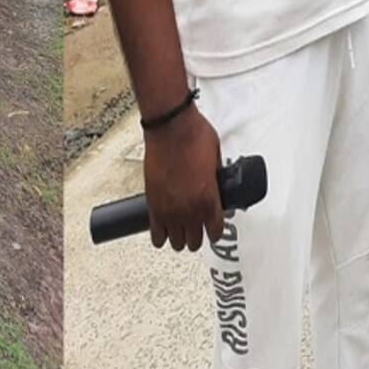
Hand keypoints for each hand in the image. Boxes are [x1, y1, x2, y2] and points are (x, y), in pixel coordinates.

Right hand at [142, 106, 223, 250]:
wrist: (170, 126)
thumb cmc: (193, 135)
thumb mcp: (216, 157)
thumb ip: (216, 177)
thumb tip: (217, 182)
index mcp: (209, 198)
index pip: (215, 231)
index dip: (215, 230)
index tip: (213, 228)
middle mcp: (189, 209)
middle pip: (195, 241)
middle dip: (197, 235)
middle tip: (197, 227)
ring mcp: (169, 209)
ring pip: (176, 242)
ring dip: (179, 236)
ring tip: (180, 229)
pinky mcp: (152, 204)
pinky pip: (156, 233)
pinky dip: (160, 236)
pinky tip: (163, 232)